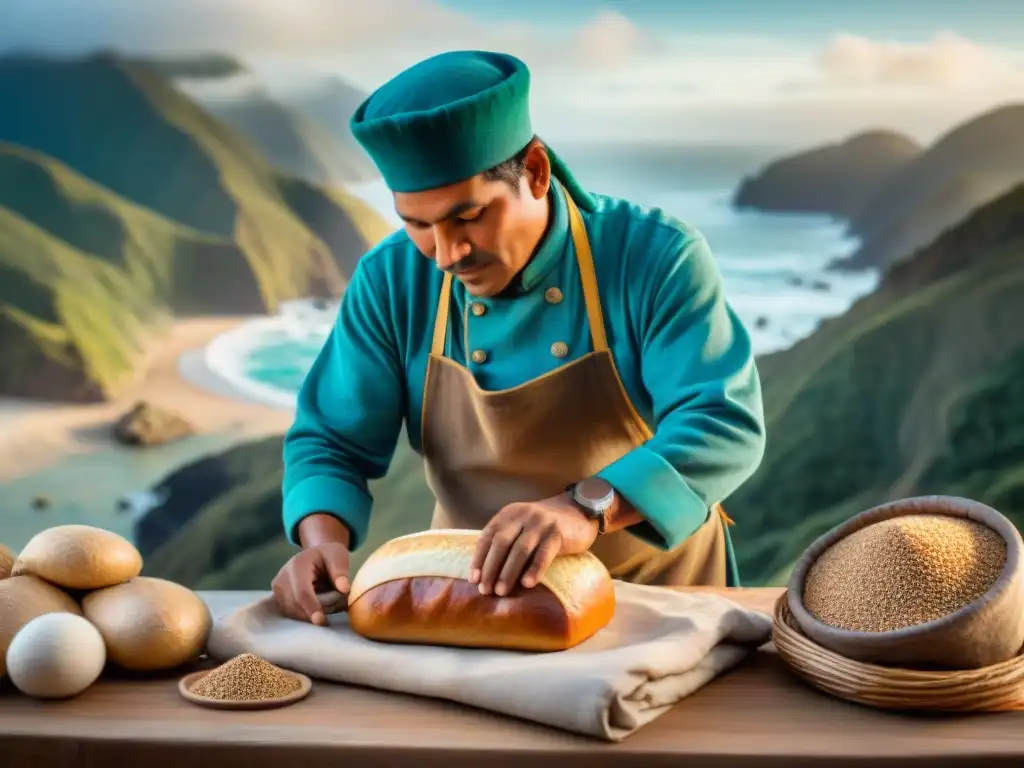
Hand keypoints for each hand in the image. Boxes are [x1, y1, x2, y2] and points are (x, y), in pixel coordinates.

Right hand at [271, 542, 349, 625]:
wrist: (315, 556)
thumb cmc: (329, 556)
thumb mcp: (338, 556)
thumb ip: (340, 571)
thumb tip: (344, 589)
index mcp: (297, 565)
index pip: (302, 592)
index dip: (311, 607)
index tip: (321, 621)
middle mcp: (282, 577)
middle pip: (296, 605)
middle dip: (316, 611)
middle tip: (337, 604)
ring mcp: (277, 589)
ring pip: (292, 612)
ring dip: (311, 613)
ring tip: (328, 601)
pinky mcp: (277, 599)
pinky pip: (291, 614)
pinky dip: (305, 614)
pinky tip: (317, 606)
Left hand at [469, 493, 597, 596]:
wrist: (578, 511)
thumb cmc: (544, 526)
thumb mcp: (521, 525)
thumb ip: (506, 539)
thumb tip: (486, 572)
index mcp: (509, 514)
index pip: (488, 536)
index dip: (479, 558)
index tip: (474, 579)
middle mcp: (523, 515)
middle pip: (501, 543)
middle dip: (491, 568)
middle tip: (485, 590)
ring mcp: (541, 523)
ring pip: (520, 549)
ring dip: (508, 572)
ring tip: (501, 591)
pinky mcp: (558, 533)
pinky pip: (544, 553)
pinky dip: (534, 569)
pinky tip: (528, 584)